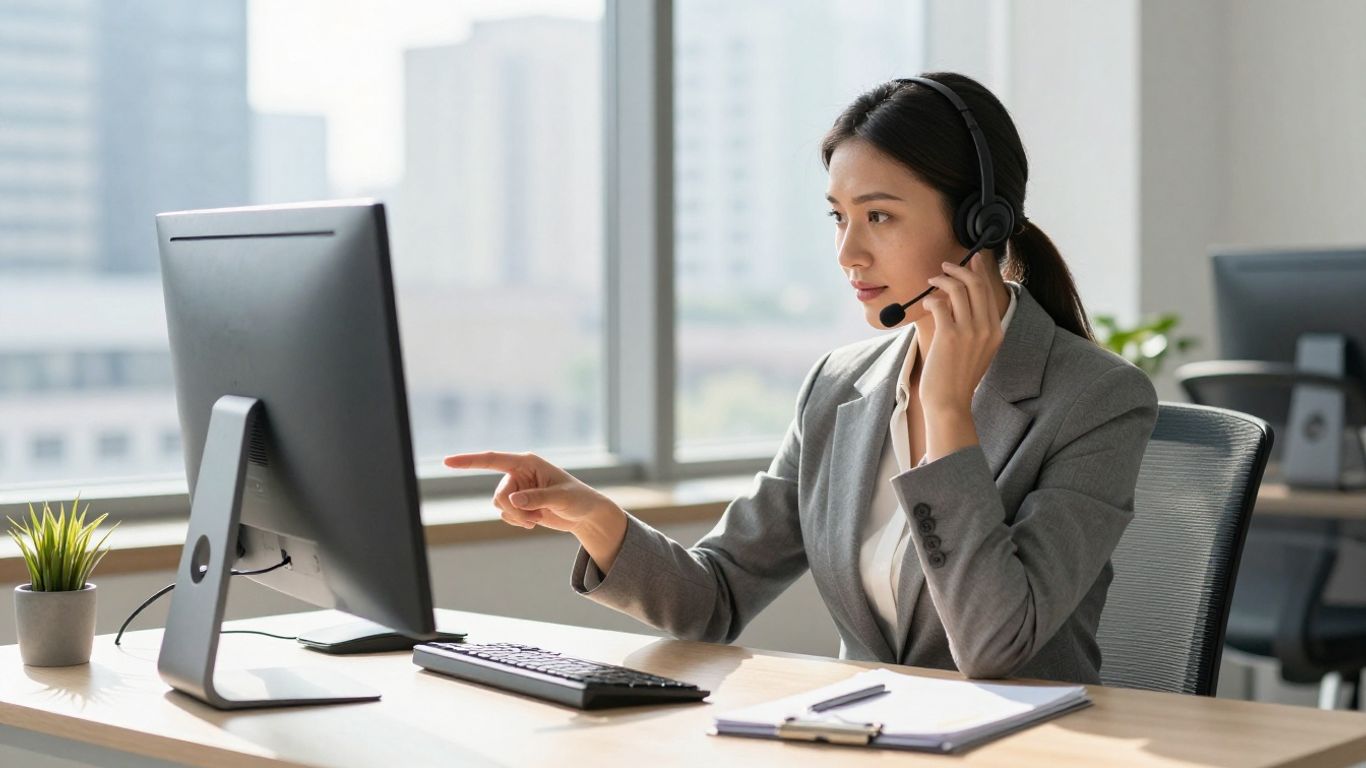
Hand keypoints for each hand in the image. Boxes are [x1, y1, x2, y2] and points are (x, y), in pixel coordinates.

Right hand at [443, 451, 618, 532]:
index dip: (468, 461)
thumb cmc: (578, 499)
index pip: (492, 460)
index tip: (447, 462)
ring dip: (517, 517)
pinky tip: (535, 520)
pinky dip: (518, 521)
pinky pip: (505, 515)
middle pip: (498, 494)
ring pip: (499, 506)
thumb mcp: (561, 498)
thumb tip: (513, 500)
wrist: (584, 514)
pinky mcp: (518, 503)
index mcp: (527, 462)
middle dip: (513, 510)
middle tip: (533, 517)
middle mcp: (518, 472)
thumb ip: (537, 498)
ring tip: (538, 517)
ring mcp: (517, 488)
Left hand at [918, 252, 1004, 457]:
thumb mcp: (977, 351)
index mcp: (996, 331)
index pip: (989, 291)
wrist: (950, 402)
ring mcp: (970, 331)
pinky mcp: (949, 335)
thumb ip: (975, 327)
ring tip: (932, 281)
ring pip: (958, 289)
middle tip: (945, 266)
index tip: (971, 259)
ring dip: (943, 279)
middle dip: (960, 269)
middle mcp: (987, 328)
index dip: (979, 271)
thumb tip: (960, 301)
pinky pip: (940, 303)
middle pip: (976, 284)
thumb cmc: (957, 377)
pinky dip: (931, 298)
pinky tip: (927, 303)